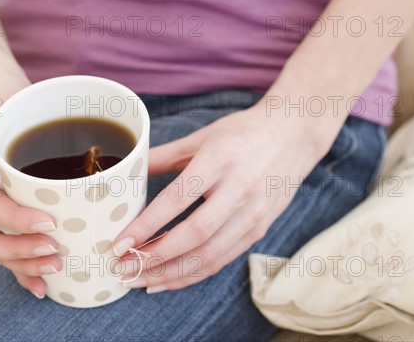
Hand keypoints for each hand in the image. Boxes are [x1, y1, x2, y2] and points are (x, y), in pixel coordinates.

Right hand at [0, 69, 60, 298]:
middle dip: (20, 253)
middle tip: (56, 253)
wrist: (5, 99)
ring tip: (57, 268)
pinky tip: (44, 282)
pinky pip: (8, 248)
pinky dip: (24, 267)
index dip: (16, 221)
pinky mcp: (4, 215)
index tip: (49, 222)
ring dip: (25, 265)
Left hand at [113, 105, 329, 292]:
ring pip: (209, 256)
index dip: (146, 226)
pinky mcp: (259, 230)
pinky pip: (222, 260)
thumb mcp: (201, 137)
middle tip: (124, 268)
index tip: (120, 243)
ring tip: (139, 280)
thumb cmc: (242, 133)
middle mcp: (239, 190)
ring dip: (170, 274)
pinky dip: (193, 274)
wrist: (292, 136)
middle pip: (194, 235)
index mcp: (219, 161)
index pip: (177, 200)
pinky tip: (167, 280)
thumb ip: (163, 156)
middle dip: (154, 258)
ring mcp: (253, 214)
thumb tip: (125, 172)